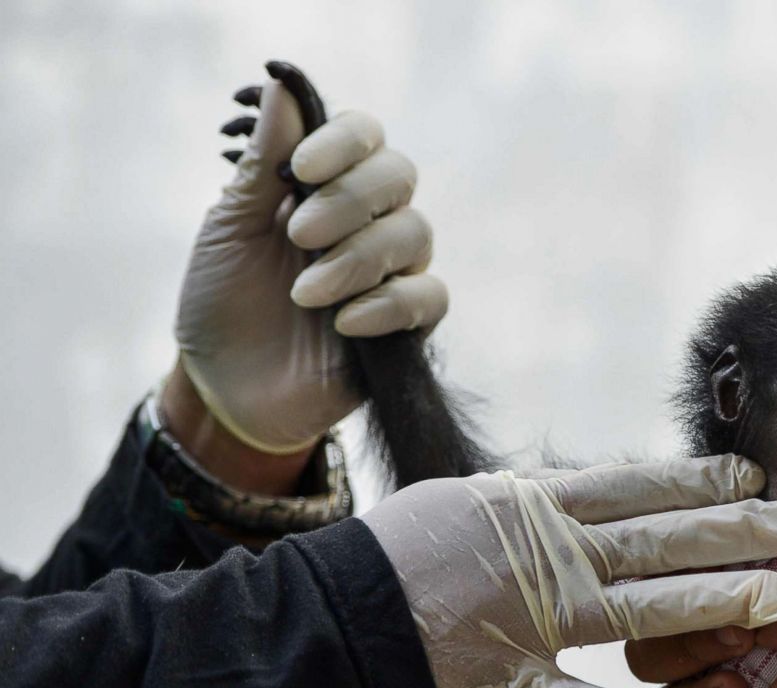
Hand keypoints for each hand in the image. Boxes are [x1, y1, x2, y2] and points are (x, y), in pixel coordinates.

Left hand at [174, 75, 447, 458]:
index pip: (365, 136)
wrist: (225, 389)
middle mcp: (367, 220)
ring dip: (357, 259)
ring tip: (304, 296)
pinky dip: (389, 304)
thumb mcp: (229, 229)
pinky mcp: (408, 326)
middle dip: (349, 201)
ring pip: (415, 234)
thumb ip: (262, 163)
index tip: (299, 170)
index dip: (342, 143)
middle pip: (398, 175)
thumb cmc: (222, 302)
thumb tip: (282, 85)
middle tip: (296, 235)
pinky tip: (344, 323)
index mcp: (324, 186)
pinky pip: (430, 296)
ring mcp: (391, 271)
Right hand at [361, 456, 776, 687]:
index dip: (697, 482)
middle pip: (656, 541)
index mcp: (527, 509)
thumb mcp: (459, 506)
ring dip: (713, 605)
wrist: (317, 626)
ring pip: (640, 611)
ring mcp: (528, 625)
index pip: (631, 487)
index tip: (751, 478)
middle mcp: (540, 559)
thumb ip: (530, 509)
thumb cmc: (387, 563)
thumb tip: (588, 496)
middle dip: (733, 534)